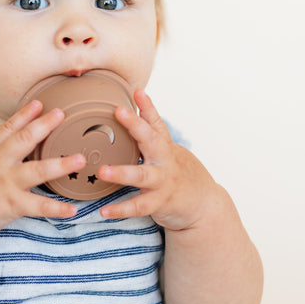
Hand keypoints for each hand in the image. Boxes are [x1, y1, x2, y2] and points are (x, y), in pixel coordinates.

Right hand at [0, 101, 86, 239]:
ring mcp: (6, 183)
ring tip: (80, 159)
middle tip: (62, 113)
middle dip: (44, 125)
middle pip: (25, 139)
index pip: (7, 128)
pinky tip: (73, 209)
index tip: (39, 103)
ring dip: (61, 164)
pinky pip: (38, 206)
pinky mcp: (11, 204)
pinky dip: (57, 209)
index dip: (24, 114)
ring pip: (38, 170)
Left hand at [97, 89, 219, 230]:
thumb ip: (151, 124)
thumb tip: (138, 93)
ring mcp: (163, 182)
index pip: (156, 122)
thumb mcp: (166, 147)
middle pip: (151, 140)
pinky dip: (120, 209)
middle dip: (135, 125)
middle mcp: (164, 161)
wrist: (202, 203)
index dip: (147, 106)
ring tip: (102, 171)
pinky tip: (104, 211)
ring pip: (142, 176)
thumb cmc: (175, 171)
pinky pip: (138, 206)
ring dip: (122, 173)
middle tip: (119, 111)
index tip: (137, 91)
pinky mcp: (159, 203)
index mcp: (163, 146)